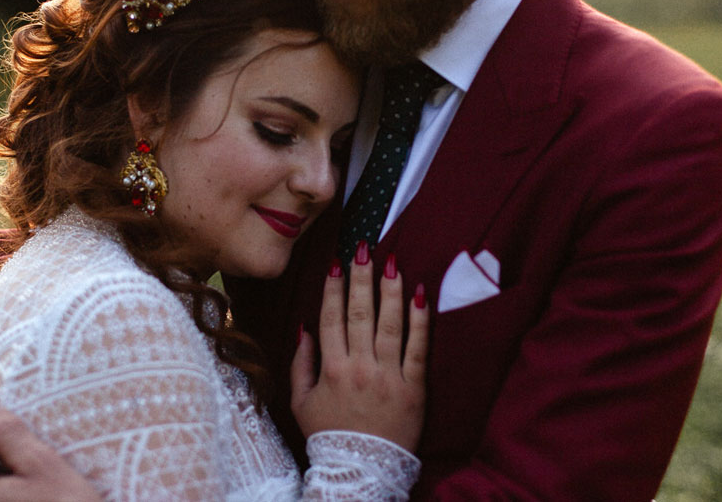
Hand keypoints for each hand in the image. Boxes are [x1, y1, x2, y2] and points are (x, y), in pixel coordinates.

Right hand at [290, 243, 429, 451]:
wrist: (362, 472)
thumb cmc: (329, 436)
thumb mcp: (301, 403)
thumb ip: (300, 363)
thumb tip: (305, 326)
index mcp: (331, 369)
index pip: (331, 318)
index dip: (334, 287)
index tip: (337, 262)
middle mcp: (359, 368)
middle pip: (360, 313)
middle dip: (362, 278)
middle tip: (365, 248)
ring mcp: (389, 376)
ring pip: (390, 324)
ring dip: (391, 290)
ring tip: (392, 262)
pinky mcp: (414, 388)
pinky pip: (418, 348)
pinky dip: (420, 320)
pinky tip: (420, 295)